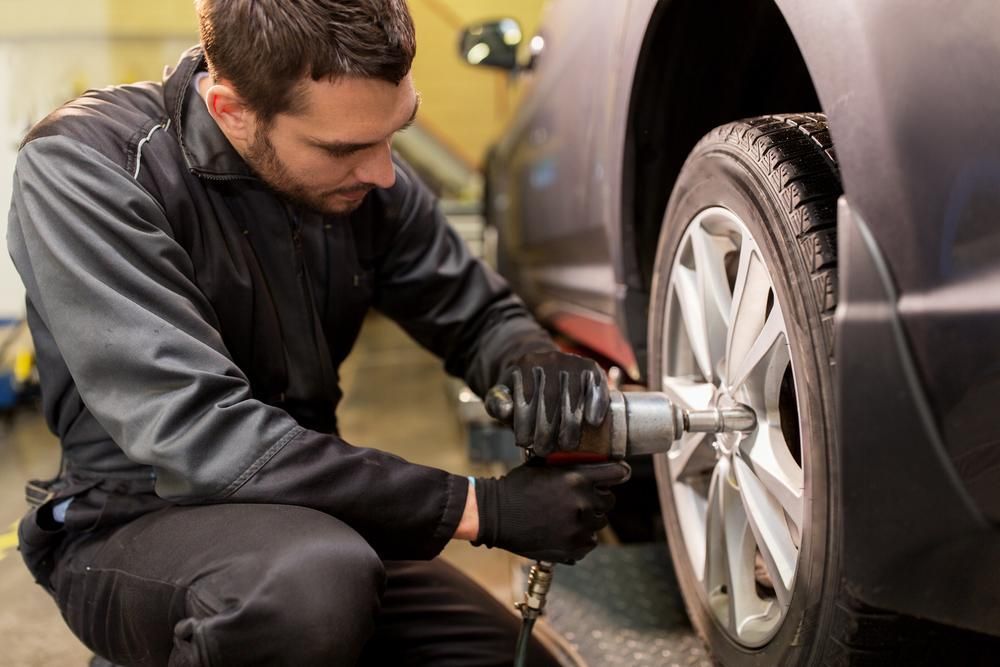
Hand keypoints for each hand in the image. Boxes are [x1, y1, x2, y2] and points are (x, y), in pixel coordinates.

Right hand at [472, 460, 630, 562]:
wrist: (496, 515)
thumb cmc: (517, 487)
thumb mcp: (544, 465)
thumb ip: (570, 465)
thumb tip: (591, 461)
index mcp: (578, 478)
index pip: (617, 473)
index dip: (618, 473)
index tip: (619, 474)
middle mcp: (583, 503)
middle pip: (608, 501)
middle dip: (597, 499)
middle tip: (579, 500)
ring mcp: (579, 527)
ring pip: (598, 523)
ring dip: (588, 520)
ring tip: (566, 518)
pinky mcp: (572, 547)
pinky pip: (589, 542)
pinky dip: (580, 538)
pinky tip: (563, 532)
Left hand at [492, 350, 609, 455]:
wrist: (546, 371)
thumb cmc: (524, 393)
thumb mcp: (505, 395)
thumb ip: (498, 404)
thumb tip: (506, 411)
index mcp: (526, 364)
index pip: (525, 397)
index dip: (524, 424)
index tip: (523, 443)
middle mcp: (550, 359)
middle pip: (551, 401)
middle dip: (547, 431)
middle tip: (544, 451)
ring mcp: (573, 362)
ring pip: (573, 398)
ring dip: (571, 427)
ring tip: (565, 446)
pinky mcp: (592, 368)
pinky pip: (596, 387)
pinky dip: (596, 405)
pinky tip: (592, 422)